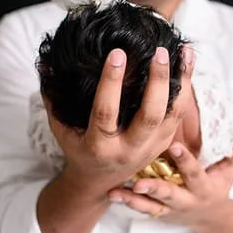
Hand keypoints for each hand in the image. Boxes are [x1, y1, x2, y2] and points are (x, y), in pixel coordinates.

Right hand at [46, 46, 185, 196]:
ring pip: (173, 114)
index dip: (111, 83)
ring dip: (181, 81)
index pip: (106, 113)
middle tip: (159, 52)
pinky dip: (186, 87)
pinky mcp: (165, 143)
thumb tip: (46, 65)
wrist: (100, 181)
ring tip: (183, 51)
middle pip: (149, 115)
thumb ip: (53, 99)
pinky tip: (186, 63)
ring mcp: (151, 148)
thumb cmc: (78, 148)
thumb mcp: (61, 128)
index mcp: (100, 147)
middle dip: (156, 82)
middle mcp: (129, 150)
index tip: (117, 54)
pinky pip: (180, 114)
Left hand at [109, 117, 232, 222]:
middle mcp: (185, 200)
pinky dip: (126, 201)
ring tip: (117, 191)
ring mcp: (169, 208)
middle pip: (169, 194)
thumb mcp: (231, 169)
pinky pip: (140, 209)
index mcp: (203, 188)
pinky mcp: (156, 212)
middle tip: (139, 181)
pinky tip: (112, 193)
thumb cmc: (217, 186)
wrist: (210, 217)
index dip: (185, 160)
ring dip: (132, 199)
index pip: (194, 172)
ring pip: (150, 206)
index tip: (174, 147)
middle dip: (155, 188)